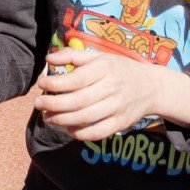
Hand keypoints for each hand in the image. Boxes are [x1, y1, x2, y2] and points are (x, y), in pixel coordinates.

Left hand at [35, 47, 189, 141]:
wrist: (152, 86)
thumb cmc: (119, 69)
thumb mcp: (99, 57)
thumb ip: (73, 56)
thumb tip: (48, 59)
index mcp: (104, 68)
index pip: (75, 79)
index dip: (55, 84)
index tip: (40, 84)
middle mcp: (111, 87)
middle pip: (77, 100)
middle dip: (53, 104)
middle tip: (37, 104)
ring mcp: (117, 107)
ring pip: (85, 118)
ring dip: (62, 120)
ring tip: (48, 117)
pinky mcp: (121, 123)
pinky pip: (98, 132)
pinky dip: (81, 133)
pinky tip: (68, 129)